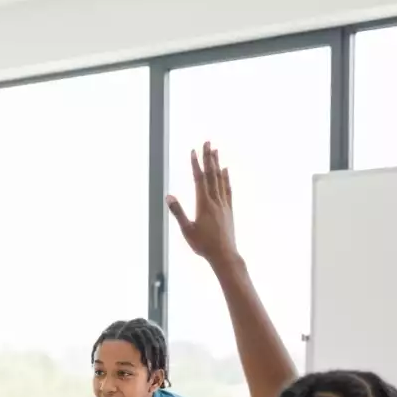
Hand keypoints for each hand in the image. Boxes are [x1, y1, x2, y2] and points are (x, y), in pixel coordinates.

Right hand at [166, 142, 239, 269]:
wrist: (224, 254)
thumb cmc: (203, 245)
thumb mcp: (186, 230)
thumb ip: (178, 212)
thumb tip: (168, 196)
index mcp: (204, 204)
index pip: (199, 179)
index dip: (196, 164)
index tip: (193, 151)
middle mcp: (215, 201)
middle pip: (211, 174)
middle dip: (208, 157)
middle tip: (207, 142)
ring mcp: (223, 204)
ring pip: (220, 179)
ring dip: (217, 164)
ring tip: (216, 151)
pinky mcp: (228, 209)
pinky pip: (227, 189)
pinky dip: (226, 178)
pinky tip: (226, 171)